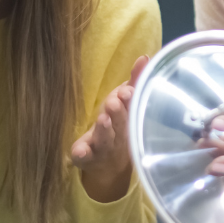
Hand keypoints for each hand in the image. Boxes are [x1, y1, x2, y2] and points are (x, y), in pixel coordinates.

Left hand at [70, 56, 148, 201]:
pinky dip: (82, 154)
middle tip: (114, 102)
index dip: (129, 101)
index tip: (128, 92)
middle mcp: (119, 135)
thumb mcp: (126, 103)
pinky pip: (84, 156)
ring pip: (105, 140)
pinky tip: (79, 151)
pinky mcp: (86, 157)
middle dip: (118, 114)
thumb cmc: (119, 126)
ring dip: (104, 130)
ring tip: (103, 119)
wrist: (110, 164)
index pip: (131, 109)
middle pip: (120, 124)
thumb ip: (135, 81)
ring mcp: (103, 148)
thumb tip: (144, 57)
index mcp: (129, 119)